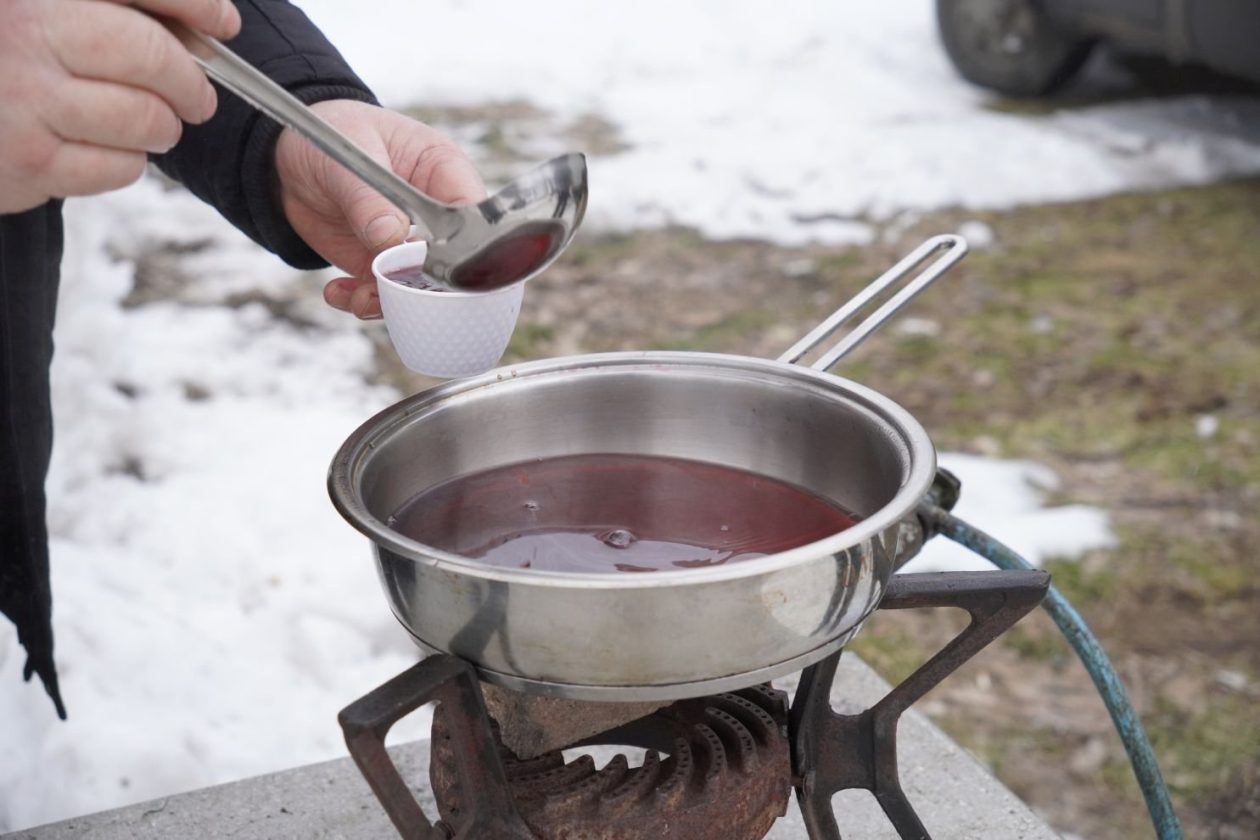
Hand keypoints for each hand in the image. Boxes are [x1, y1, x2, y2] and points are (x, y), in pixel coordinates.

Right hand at [0, 0, 239, 212]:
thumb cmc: (4, 56)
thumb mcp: (42, 11)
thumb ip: (114, 8)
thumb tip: (205, 25)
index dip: (196, 4)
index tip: (224, 22)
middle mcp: (26, 33)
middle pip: (151, 54)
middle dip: (189, 81)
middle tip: (197, 97)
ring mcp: (24, 99)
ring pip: (145, 117)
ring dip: (164, 126)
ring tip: (154, 123)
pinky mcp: (29, 160)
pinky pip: (119, 166)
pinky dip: (128, 160)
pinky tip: (106, 146)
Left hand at [272, 100, 485, 318]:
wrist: (293, 155)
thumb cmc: (336, 135)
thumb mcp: (350, 156)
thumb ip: (370, 198)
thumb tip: (392, 237)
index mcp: (443, 172)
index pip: (472, 214)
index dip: (464, 245)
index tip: (433, 265)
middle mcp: (435, 213)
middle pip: (453, 260)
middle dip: (424, 284)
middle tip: (390, 288)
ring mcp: (409, 243)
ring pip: (419, 286)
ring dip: (390, 299)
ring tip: (359, 299)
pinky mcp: (381, 263)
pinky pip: (383, 294)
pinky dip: (362, 301)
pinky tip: (338, 291)